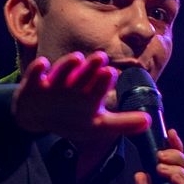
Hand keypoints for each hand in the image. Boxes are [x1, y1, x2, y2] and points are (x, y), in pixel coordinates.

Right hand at [12, 50, 151, 154]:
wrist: (37, 117)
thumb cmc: (71, 117)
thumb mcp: (97, 125)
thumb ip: (122, 123)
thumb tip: (149, 122)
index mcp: (88, 94)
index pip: (98, 87)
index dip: (103, 81)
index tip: (112, 73)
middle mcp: (73, 85)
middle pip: (82, 76)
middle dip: (90, 68)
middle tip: (101, 58)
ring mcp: (53, 84)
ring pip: (61, 72)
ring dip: (67, 65)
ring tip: (76, 58)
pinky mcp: (34, 86)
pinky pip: (35, 76)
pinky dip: (38, 70)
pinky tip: (42, 64)